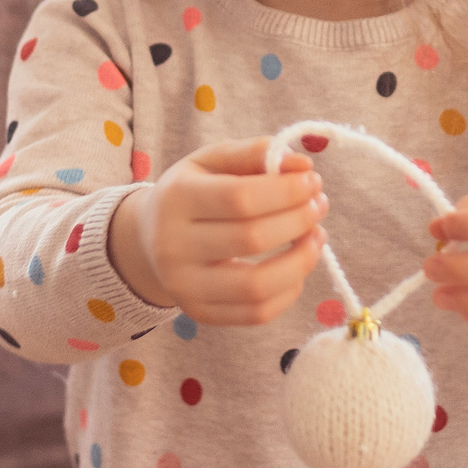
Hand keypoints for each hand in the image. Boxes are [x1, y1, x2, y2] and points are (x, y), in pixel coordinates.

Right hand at [107, 138, 328, 325]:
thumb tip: (303, 166)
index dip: (286, 191)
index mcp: (176, 199)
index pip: (240, 198)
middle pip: (252, 239)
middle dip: (299, 220)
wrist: (148, 239)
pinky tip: (297, 266)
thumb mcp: (213, 160)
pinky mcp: (200, 314)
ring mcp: (184, 287)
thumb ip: (256, 154)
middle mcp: (173, 247)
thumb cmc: (192, 192)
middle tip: (319, 204)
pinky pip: (257, 313)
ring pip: (257, 286)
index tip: (313, 180)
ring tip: (316, 236)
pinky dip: (289, 290)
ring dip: (301, 261)